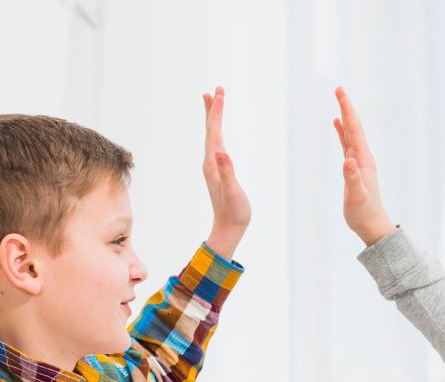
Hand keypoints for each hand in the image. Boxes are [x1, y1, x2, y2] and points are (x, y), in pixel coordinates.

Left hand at [202, 87, 250, 259]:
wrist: (228, 229)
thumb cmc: (233, 212)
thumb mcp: (232, 192)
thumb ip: (227, 172)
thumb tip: (221, 151)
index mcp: (213, 163)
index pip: (214, 132)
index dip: (217, 111)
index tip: (220, 93)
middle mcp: (210, 162)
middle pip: (210, 130)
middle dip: (213, 109)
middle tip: (216, 89)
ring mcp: (213, 166)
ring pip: (212, 136)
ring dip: (213, 118)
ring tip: (213, 101)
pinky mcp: (218, 171)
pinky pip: (216, 144)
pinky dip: (217, 132)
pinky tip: (219, 131)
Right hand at [332, 87, 395, 245]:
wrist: (372, 225)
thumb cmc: (363, 213)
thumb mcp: (356, 197)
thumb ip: (352, 178)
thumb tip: (348, 160)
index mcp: (364, 161)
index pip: (355, 131)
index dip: (348, 111)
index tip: (341, 94)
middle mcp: (363, 157)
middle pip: (354, 127)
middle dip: (347, 107)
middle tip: (339, 89)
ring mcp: (359, 161)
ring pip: (351, 133)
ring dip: (345, 116)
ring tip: (339, 100)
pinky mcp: (355, 167)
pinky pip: (347, 144)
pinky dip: (342, 132)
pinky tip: (337, 124)